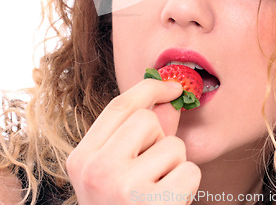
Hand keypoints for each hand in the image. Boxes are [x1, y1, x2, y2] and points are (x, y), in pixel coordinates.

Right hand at [66, 79, 201, 203]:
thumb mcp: (115, 172)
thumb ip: (137, 134)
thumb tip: (168, 98)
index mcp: (82, 158)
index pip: (119, 106)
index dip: (149, 88)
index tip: (172, 86)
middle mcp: (96, 169)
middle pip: (146, 120)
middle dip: (159, 139)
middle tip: (151, 169)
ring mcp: (122, 187)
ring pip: (172, 145)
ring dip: (174, 166)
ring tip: (158, 191)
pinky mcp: (152, 203)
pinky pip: (189, 170)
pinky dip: (188, 185)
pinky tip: (170, 203)